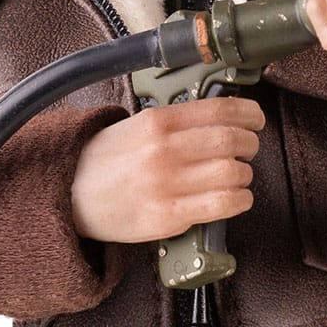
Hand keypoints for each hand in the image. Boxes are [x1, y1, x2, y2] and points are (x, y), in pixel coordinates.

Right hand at [71, 97, 264, 243]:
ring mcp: (165, 184)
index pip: (220, 110)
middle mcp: (163, 150)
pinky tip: (237, 198)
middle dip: (250, 144)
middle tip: (249, 148)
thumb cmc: (106, 160)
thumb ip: (178, 120)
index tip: (256, 119)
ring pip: (232, 173)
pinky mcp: (166, 217)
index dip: (249, 113)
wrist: (70, 196)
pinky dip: (239, 200)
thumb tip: (224, 117)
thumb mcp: (138, 125)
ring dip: (245, 175)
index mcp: (158, 121)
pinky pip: (220, 205)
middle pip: (231, 141)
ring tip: (239, 176)